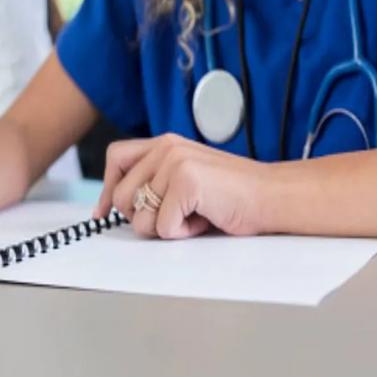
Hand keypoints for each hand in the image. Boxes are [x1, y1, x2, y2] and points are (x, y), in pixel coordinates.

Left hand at [94, 134, 271, 238]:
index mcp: (164, 143)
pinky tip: (204, 219)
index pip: (116, 158)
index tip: (102, 212)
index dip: (106, 187)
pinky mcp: (186, 182)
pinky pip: (162, 226)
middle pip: (121, 196)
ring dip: (165, 227)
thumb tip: (114, 205)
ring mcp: (175, 162)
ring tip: (194, 215)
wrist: (274, 196)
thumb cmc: (232, 194)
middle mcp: (166, 147)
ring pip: (140, 216)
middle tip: (174, 217)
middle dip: (142, 217)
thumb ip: (155, 181)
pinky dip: (183, 233)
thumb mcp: (186, 178)